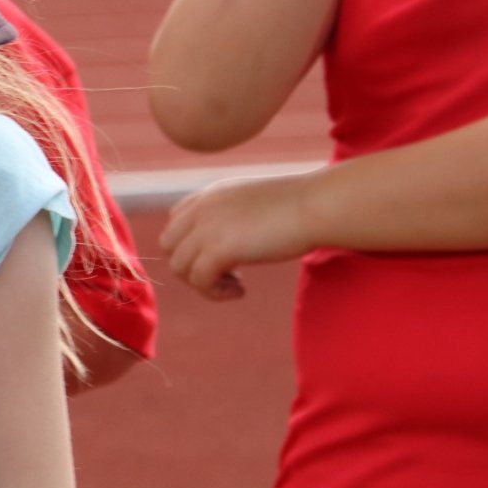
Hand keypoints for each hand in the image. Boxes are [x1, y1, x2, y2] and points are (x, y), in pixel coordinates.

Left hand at [159, 173, 317, 301]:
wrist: (318, 205)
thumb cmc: (301, 207)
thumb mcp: (256, 204)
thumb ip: (235, 217)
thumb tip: (231, 242)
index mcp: (211, 195)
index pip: (175, 221)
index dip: (191, 245)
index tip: (220, 256)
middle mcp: (203, 207)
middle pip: (169, 245)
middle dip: (191, 266)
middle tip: (226, 274)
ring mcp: (208, 227)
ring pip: (179, 266)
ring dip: (203, 283)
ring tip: (235, 284)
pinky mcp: (220, 248)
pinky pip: (199, 280)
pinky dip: (215, 293)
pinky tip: (241, 291)